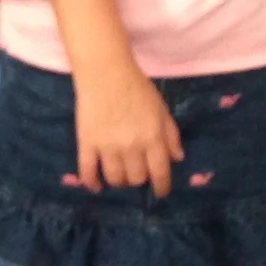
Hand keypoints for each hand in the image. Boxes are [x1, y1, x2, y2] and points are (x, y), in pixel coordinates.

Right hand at [74, 64, 183, 194]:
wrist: (106, 73)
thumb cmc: (137, 88)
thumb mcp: (161, 109)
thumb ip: (171, 135)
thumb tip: (178, 158)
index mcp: (152, 137)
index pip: (160, 172)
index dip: (162, 186)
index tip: (161, 192)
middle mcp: (131, 146)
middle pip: (137, 178)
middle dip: (139, 180)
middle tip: (137, 173)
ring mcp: (107, 147)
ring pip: (115, 178)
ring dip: (120, 182)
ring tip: (120, 176)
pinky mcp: (87, 143)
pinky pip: (88, 171)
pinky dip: (92, 183)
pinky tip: (96, 186)